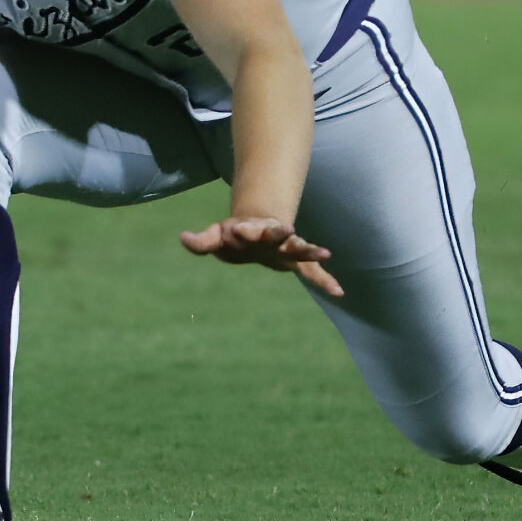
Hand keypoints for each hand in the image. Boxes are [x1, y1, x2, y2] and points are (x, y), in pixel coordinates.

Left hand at [179, 217, 343, 297]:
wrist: (257, 228)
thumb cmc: (234, 235)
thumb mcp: (215, 237)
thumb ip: (201, 242)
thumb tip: (183, 238)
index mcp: (251, 231)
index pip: (247, 230)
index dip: (243, 230)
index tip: (239, 229)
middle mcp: (272, 237)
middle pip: (276, 234)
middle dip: (278, 232)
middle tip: (285, 228)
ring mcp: (286, 248)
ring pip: (299, 248)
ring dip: (309, 250)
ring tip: (325, 253)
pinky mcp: (296, 261)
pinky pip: (313, 273)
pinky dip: (325, 281)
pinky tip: (339, 293)